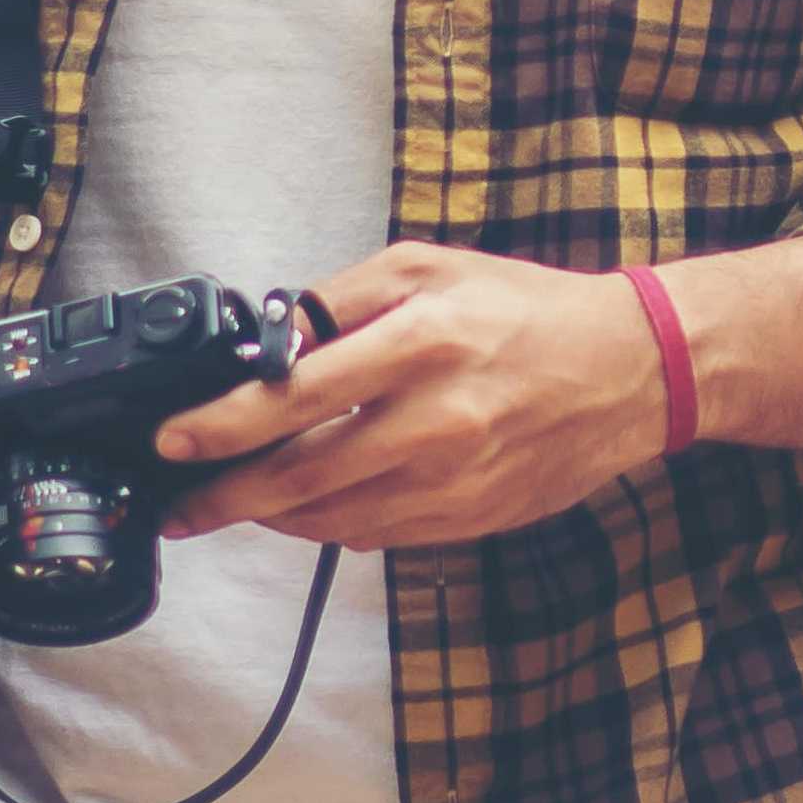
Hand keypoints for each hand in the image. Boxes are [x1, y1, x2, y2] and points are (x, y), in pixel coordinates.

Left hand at [152, 242, 665, 550]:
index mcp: (423, 343)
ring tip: (231, 502)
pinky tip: (307, 506)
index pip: (296, 396)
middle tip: (180, 502)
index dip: (222, 426)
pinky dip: (329, 523)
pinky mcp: (470, 519)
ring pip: (332, 518)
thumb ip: (342, 301)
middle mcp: (437, 420)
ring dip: (270, 515)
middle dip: (224, 494)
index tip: (173, 440)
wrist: (630, 369)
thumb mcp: (430, 268)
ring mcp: (455, 481)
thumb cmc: (524, 309)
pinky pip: (375, 534)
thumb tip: (268, 345)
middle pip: (301, 475)